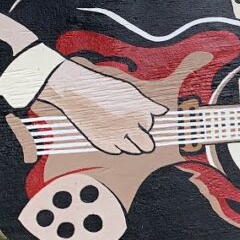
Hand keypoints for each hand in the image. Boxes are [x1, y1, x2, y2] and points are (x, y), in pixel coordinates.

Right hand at [39, 60, 167, 154]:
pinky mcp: (102, 143)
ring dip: (130, 142)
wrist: (76, 92)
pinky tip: (109, 132)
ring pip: (133, 150)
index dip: (143, 120)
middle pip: (147, 145)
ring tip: (119, 129)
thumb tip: (163, 112)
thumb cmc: (104, 89)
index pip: (149, 124)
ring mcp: (115, 136)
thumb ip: (148, 105)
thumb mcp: (130, 92)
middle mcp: (130, 126)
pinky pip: (117, 150)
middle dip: (145, 141)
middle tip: (138, 136)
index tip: (135, 115)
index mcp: (139, 112)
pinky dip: (116, 144)